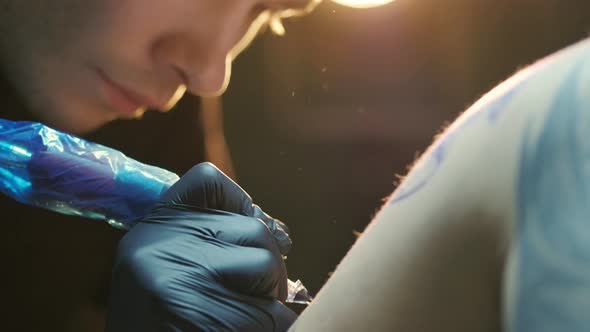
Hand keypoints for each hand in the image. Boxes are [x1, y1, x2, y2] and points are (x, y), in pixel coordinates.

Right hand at [106, 162, 295, 330]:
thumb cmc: (165, 321)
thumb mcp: (172, 269)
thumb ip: (211, 240)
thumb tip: (278, 231)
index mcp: (151, 232)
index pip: (207, 181)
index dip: (238, 201)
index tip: (244, 228)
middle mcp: (161, 247)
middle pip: (254, 228)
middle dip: (266, 263)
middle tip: (249, 294)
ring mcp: (183, 280)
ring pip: (267, 262)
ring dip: (270, 296)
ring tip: (239, 316)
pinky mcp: (209, 318)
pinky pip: (274, 312)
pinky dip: (273, 324)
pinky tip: (241, 330)